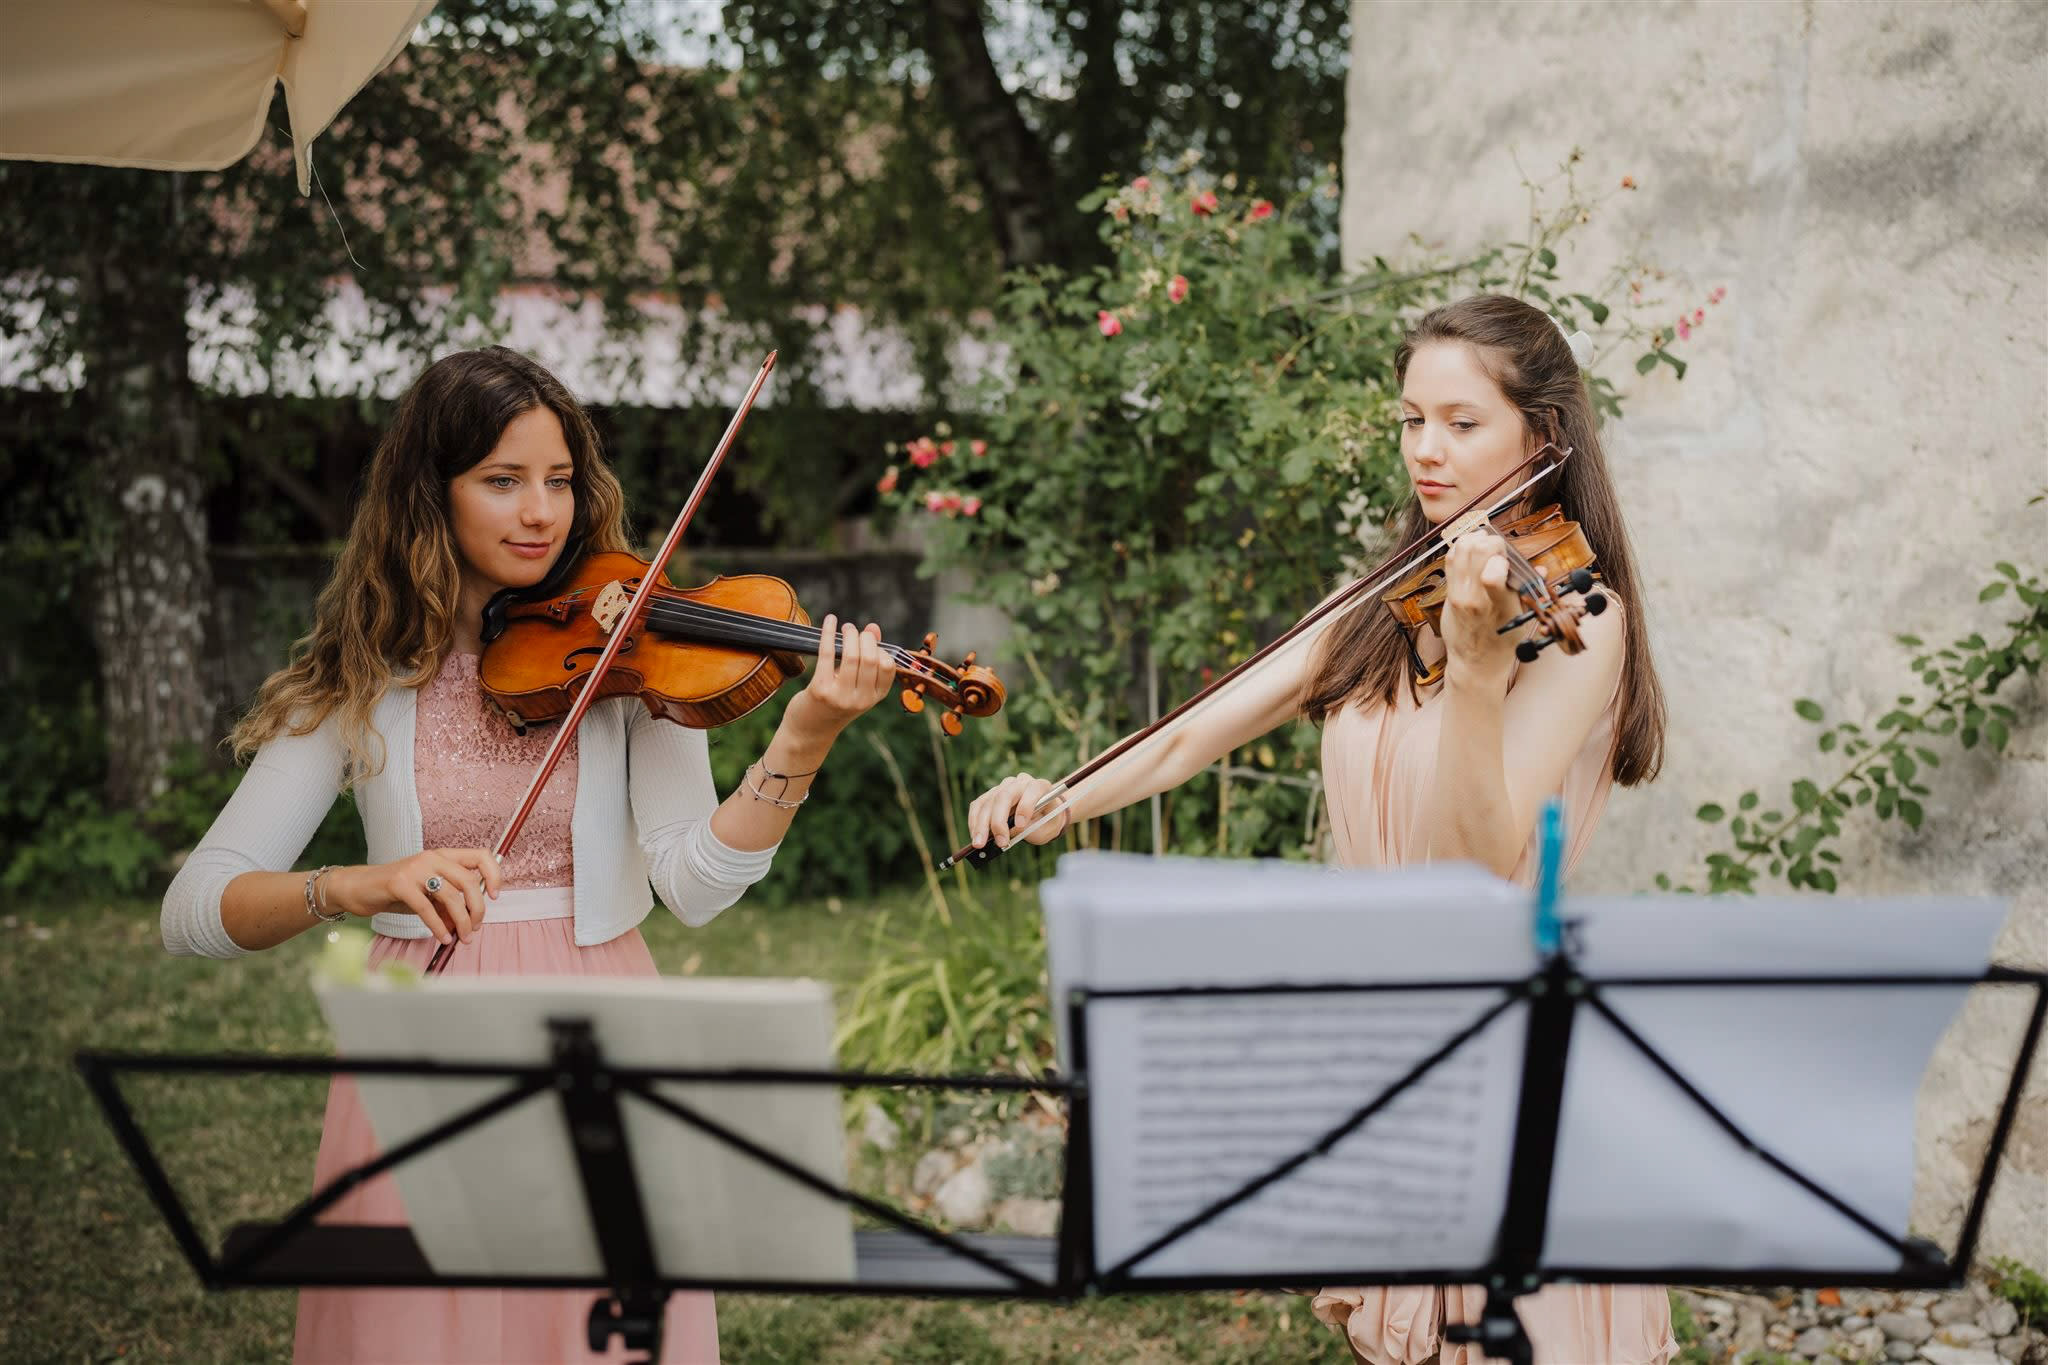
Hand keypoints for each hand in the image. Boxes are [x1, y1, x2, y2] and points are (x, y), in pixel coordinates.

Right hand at [326, 848, 502, 946]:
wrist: (358, 888)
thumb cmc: (397, 892)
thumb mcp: (428, 896)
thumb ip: (449, 905)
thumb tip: (470, 923)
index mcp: (443, 856)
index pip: (480, 856)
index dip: (494, 874)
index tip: (495, 896)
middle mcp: (431, 858)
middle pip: (469, 880)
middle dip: (477, 908)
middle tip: (475, 928)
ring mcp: (415, 869)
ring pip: (451, 896)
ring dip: (461, 922)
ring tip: (462, 938)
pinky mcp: (399, 884)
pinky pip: (427, 908)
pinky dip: (439, 927)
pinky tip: (443, 938)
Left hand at [790, 614, 895, 739]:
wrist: (810, 731)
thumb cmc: (835, 702)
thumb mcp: (856, 685)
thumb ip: (867, 658)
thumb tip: (873, 627)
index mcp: (874, 698)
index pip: (888, 666)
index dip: (880, 648)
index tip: (869, 641)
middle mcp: (861, 699)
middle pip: (870, 658)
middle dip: (864, 637)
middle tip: (854, 630)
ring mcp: (841, 696)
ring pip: (852, 656)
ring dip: (849, 635)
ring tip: (846, 628)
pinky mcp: (820, 690)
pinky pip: (827, 654)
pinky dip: (828, 633)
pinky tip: (830, 621)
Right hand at [968, 772, 1069, 849]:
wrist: (1042, 816)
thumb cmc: (1046, 822)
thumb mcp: (1048, 828)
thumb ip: (1032, 829)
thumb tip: (1008, 835)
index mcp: (1040, 786)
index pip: (1032, 790)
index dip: (1025, 807)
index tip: (1020, 826)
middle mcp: (1020, 783)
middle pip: (1004, 796)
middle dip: (998, 821)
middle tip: (998, 842)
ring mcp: (1004, 787)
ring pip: (988, 802)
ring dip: (981, 824)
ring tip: (979, 844)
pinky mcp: (991, 795)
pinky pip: (978, 805)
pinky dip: (975, 822)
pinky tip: (975, 836)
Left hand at [1438, 529, 1523, 688]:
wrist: (1475, 663)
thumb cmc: (1502, 642)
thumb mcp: (1522, 619)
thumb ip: (1530, 591)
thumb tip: (1540, 569)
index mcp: (1500, 607)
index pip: (1492, 575)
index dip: (1501, 558)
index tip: (1508, 560)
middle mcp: (1475, 599)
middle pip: (1477, 551)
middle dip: (1491, 541)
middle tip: (1498, 548)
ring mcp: (1458, 595)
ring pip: (1461, 550)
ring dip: (1474, 540)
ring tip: (1484, 544)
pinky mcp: (1448, 593)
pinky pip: (1450, 558)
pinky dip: (1461, 548)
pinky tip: (1471, 551)